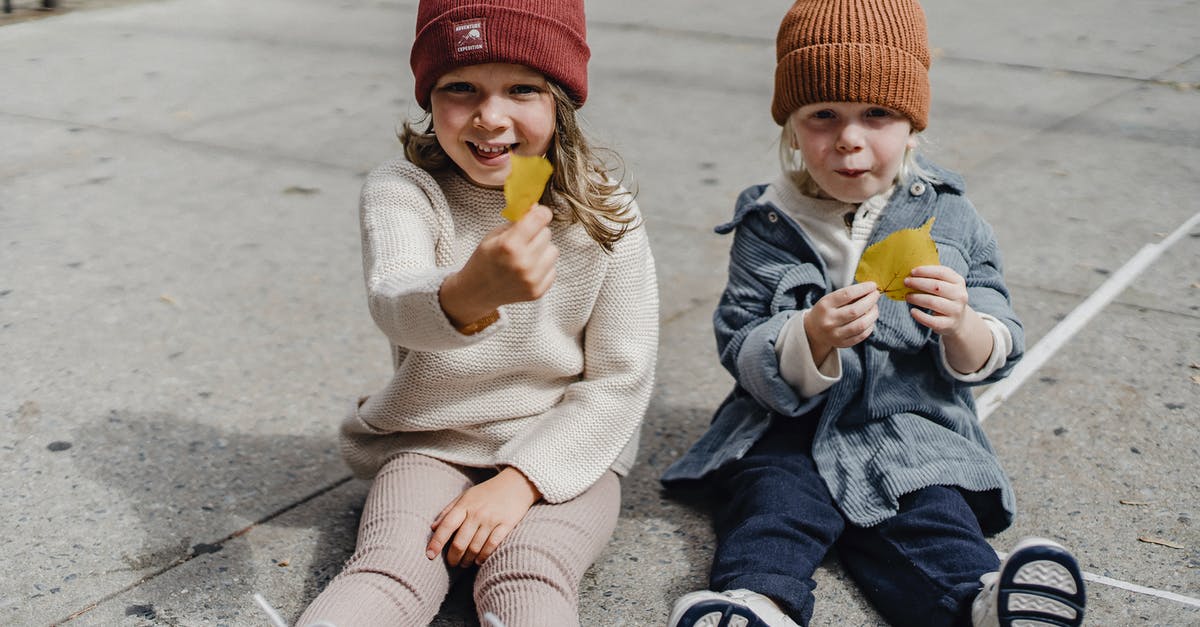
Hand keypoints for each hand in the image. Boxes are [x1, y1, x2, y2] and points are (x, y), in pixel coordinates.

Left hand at [426, 467, 541, 566]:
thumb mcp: (466, 496)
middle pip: (460, 542)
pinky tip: (479, 560)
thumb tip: (433, 528)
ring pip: (475, 547)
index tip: (429, 555)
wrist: (516, 483)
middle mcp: (477, 513)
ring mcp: (492, 520)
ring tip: (465, 563)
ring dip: (467, 559)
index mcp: (464, 505)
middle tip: (452, 563)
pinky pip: (491, 546)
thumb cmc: (487, 491)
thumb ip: (449, 511)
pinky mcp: (506, 525)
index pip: (446, 526)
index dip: (436, 542)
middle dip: (453, 557)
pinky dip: (483, 556)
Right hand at [440, 205, 558, 326]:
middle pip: (547, 233)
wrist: (476, 292)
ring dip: (543, 250)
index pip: (540, 218)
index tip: (540, 213)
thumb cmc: (484, 260)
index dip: (541, 213)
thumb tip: (538, 208)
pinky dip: (543, 266)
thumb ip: (517, 221)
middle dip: (537, 232)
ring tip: (526, 256)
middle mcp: (523, 263)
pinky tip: (527, 270)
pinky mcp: (537, 291)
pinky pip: (553, 269)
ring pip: (553, 250)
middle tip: (524, 239)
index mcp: (509, 245)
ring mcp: (532, 280)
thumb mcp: (494, 235)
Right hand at [804, 282, 879, 363]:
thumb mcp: (830, 300)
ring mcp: (835, 334)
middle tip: (876, 295)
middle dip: (870, 301)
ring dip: (873, 314)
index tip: (873, 285)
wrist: (813, 331)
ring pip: (861, 324)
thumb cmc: (826, 311)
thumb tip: (870, 290)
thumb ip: (848, 295)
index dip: (863, 289)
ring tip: (875, 307)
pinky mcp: (842, 343)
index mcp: (824, 305)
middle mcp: (829, 321)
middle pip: (855, 310)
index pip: (847, 295)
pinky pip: (861, 335)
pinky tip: (871, 319)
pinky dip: (870, 326)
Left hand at [903, 265, 970, 336]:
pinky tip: (912, 311)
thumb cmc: (945, 298)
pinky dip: (920, 315)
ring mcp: (955, 311)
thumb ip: (933, 277)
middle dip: (918, 283)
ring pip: (932, 302)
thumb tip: (911, 272)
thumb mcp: (946, 285)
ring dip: (916, 298)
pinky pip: (931, 320)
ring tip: (907, 296)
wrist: (958, 321)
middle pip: (936, 287)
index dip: (926, 271)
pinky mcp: (948, 324)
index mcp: (959, 282)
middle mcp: (960, 296)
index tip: (912, 272)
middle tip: (906, 282)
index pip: (942, 272)